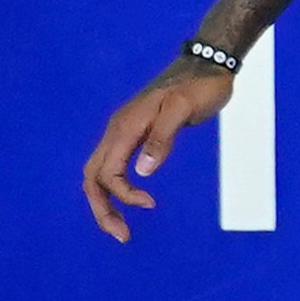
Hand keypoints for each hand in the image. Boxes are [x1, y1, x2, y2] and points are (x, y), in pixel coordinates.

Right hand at [80, 59, 232, 241]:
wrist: (207, 64)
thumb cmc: (200, 86)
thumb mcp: (184, 109)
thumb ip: (162, 138)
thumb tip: (143, 172)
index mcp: (125, 127)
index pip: (108, 172)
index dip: (123, 194)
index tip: (151, 205)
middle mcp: (117, 130)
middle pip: (93, 178)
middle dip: (102, 209)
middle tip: (123, 236)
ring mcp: (123, 131)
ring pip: (99, 173)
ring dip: (106, 202)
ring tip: (121, 228)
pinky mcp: (133, 133)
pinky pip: (113, 165)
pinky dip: (115, 187)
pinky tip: (129, 199)